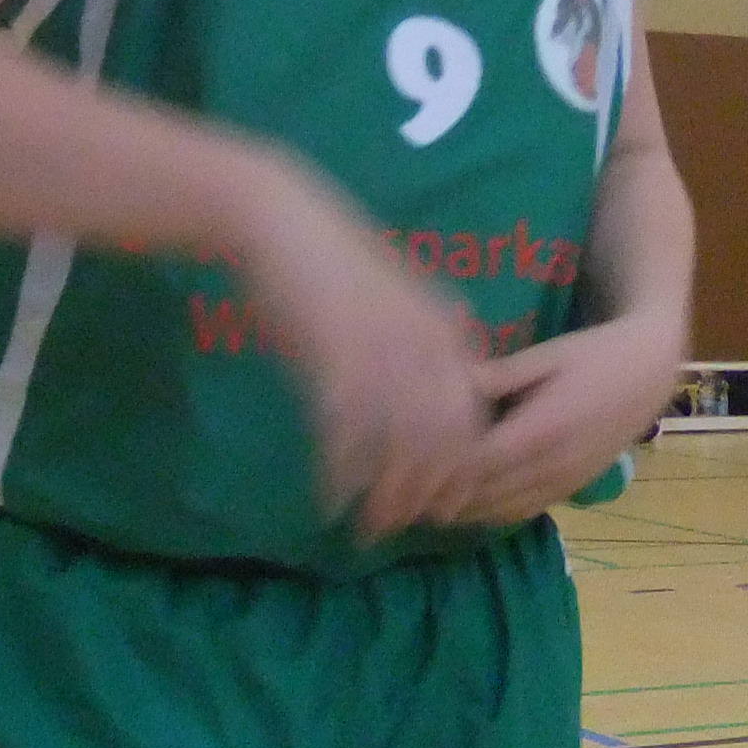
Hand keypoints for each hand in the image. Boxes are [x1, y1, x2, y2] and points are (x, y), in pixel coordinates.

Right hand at [231, 174, 492, 540]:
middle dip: (427, 491)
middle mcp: (420, 344)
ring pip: (398, 443)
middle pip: (442, 438)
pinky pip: (345, 432)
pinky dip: (340, 473)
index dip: (460, 466)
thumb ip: (434, 328)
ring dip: (386, 493)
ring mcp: (378, 351)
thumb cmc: (333, 256)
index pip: (468, 414)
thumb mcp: (400, 288)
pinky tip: (330, 499)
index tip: (446, 502)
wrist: (278, 219)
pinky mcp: (331, 357)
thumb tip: (465, 365)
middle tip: (404, 526)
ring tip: (369, 527)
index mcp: (441, 329)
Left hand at [426, 314, 687, 529]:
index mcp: (543, 428)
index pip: (477, 463)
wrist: (650, 374)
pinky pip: (521, 513)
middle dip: (437, 498)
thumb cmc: (593, 355)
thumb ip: (496, 376)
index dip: (436, 473)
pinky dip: (486, 514)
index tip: (401, 467)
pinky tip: (461, 504)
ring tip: (419, 502)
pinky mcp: (570, 491)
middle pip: (482, 495)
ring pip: (499, 511)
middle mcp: (553, 464)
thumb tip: (443, 383)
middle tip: (395, 494)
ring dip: (458, 511)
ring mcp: (564, 482)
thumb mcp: (544, 356)